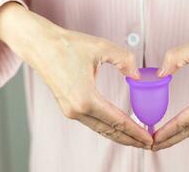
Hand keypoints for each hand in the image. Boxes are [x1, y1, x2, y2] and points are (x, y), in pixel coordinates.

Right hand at [0, 2, 152, 148]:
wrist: (39, 45)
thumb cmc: (67, 45)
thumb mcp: (101, 47)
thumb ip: (124, 60)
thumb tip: (137, 75)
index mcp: (86, 99)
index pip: (118, 121)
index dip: (136, 131)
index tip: (149, 139)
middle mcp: (77, 110)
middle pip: (110, 131)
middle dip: (131, 139)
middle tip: (148, 144)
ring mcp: (70, 110)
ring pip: (101, 129)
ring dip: (119, 136)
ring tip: (136, 139)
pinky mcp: (68, 107)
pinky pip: (93, 122)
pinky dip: (108, 127)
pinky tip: (117, 127)